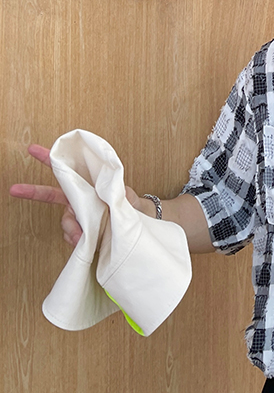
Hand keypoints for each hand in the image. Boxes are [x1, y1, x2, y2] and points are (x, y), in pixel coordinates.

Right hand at [9, 144, 142, 247]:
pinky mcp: (82, 232)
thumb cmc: (130, 204)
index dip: (50, 160)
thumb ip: (113, 192)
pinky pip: (72, 237)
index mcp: (87, 185)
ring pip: (65, 221)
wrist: (138, 223)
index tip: (33, 150)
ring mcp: (78, 215)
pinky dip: (77, 241)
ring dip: (72, 229)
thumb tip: (107, 195)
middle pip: (52, 196)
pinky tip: (85, 242)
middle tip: (15, 189)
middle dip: (33, 192)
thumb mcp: (124, 194)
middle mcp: (78, 200)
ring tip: (85, 235)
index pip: (66, 170)